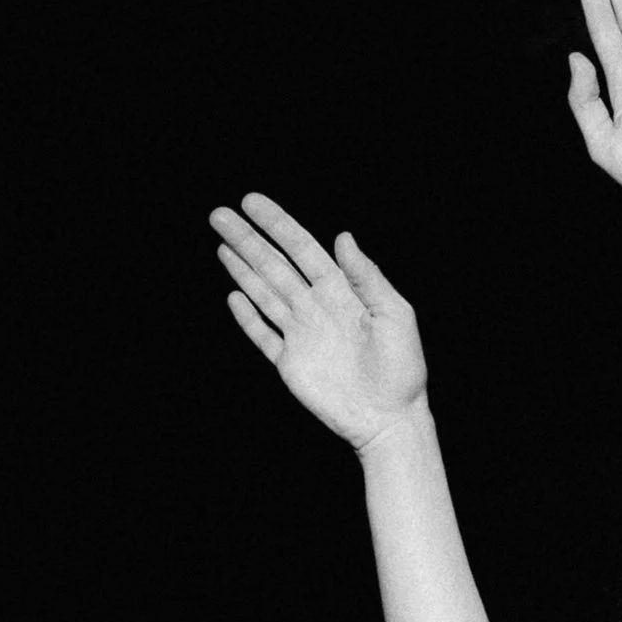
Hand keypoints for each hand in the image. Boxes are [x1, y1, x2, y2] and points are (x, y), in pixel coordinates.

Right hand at [212, 195, 428, 449]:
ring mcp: (301, 335)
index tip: (251, 202)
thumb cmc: (402, 368)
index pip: (302, 249)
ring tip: (221, 244)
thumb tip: (343, 236)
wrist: (390, 419)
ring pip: (264, 293)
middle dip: (247, 240)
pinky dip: (247, 317)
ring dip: (242, 269)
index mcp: (342, 291)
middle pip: (274, 266)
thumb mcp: (394, 315)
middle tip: (219, 214)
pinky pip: (263, 335)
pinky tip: (234, 296)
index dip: (277, 224)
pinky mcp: (290, 364)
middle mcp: (317, 307)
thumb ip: (367, 277)